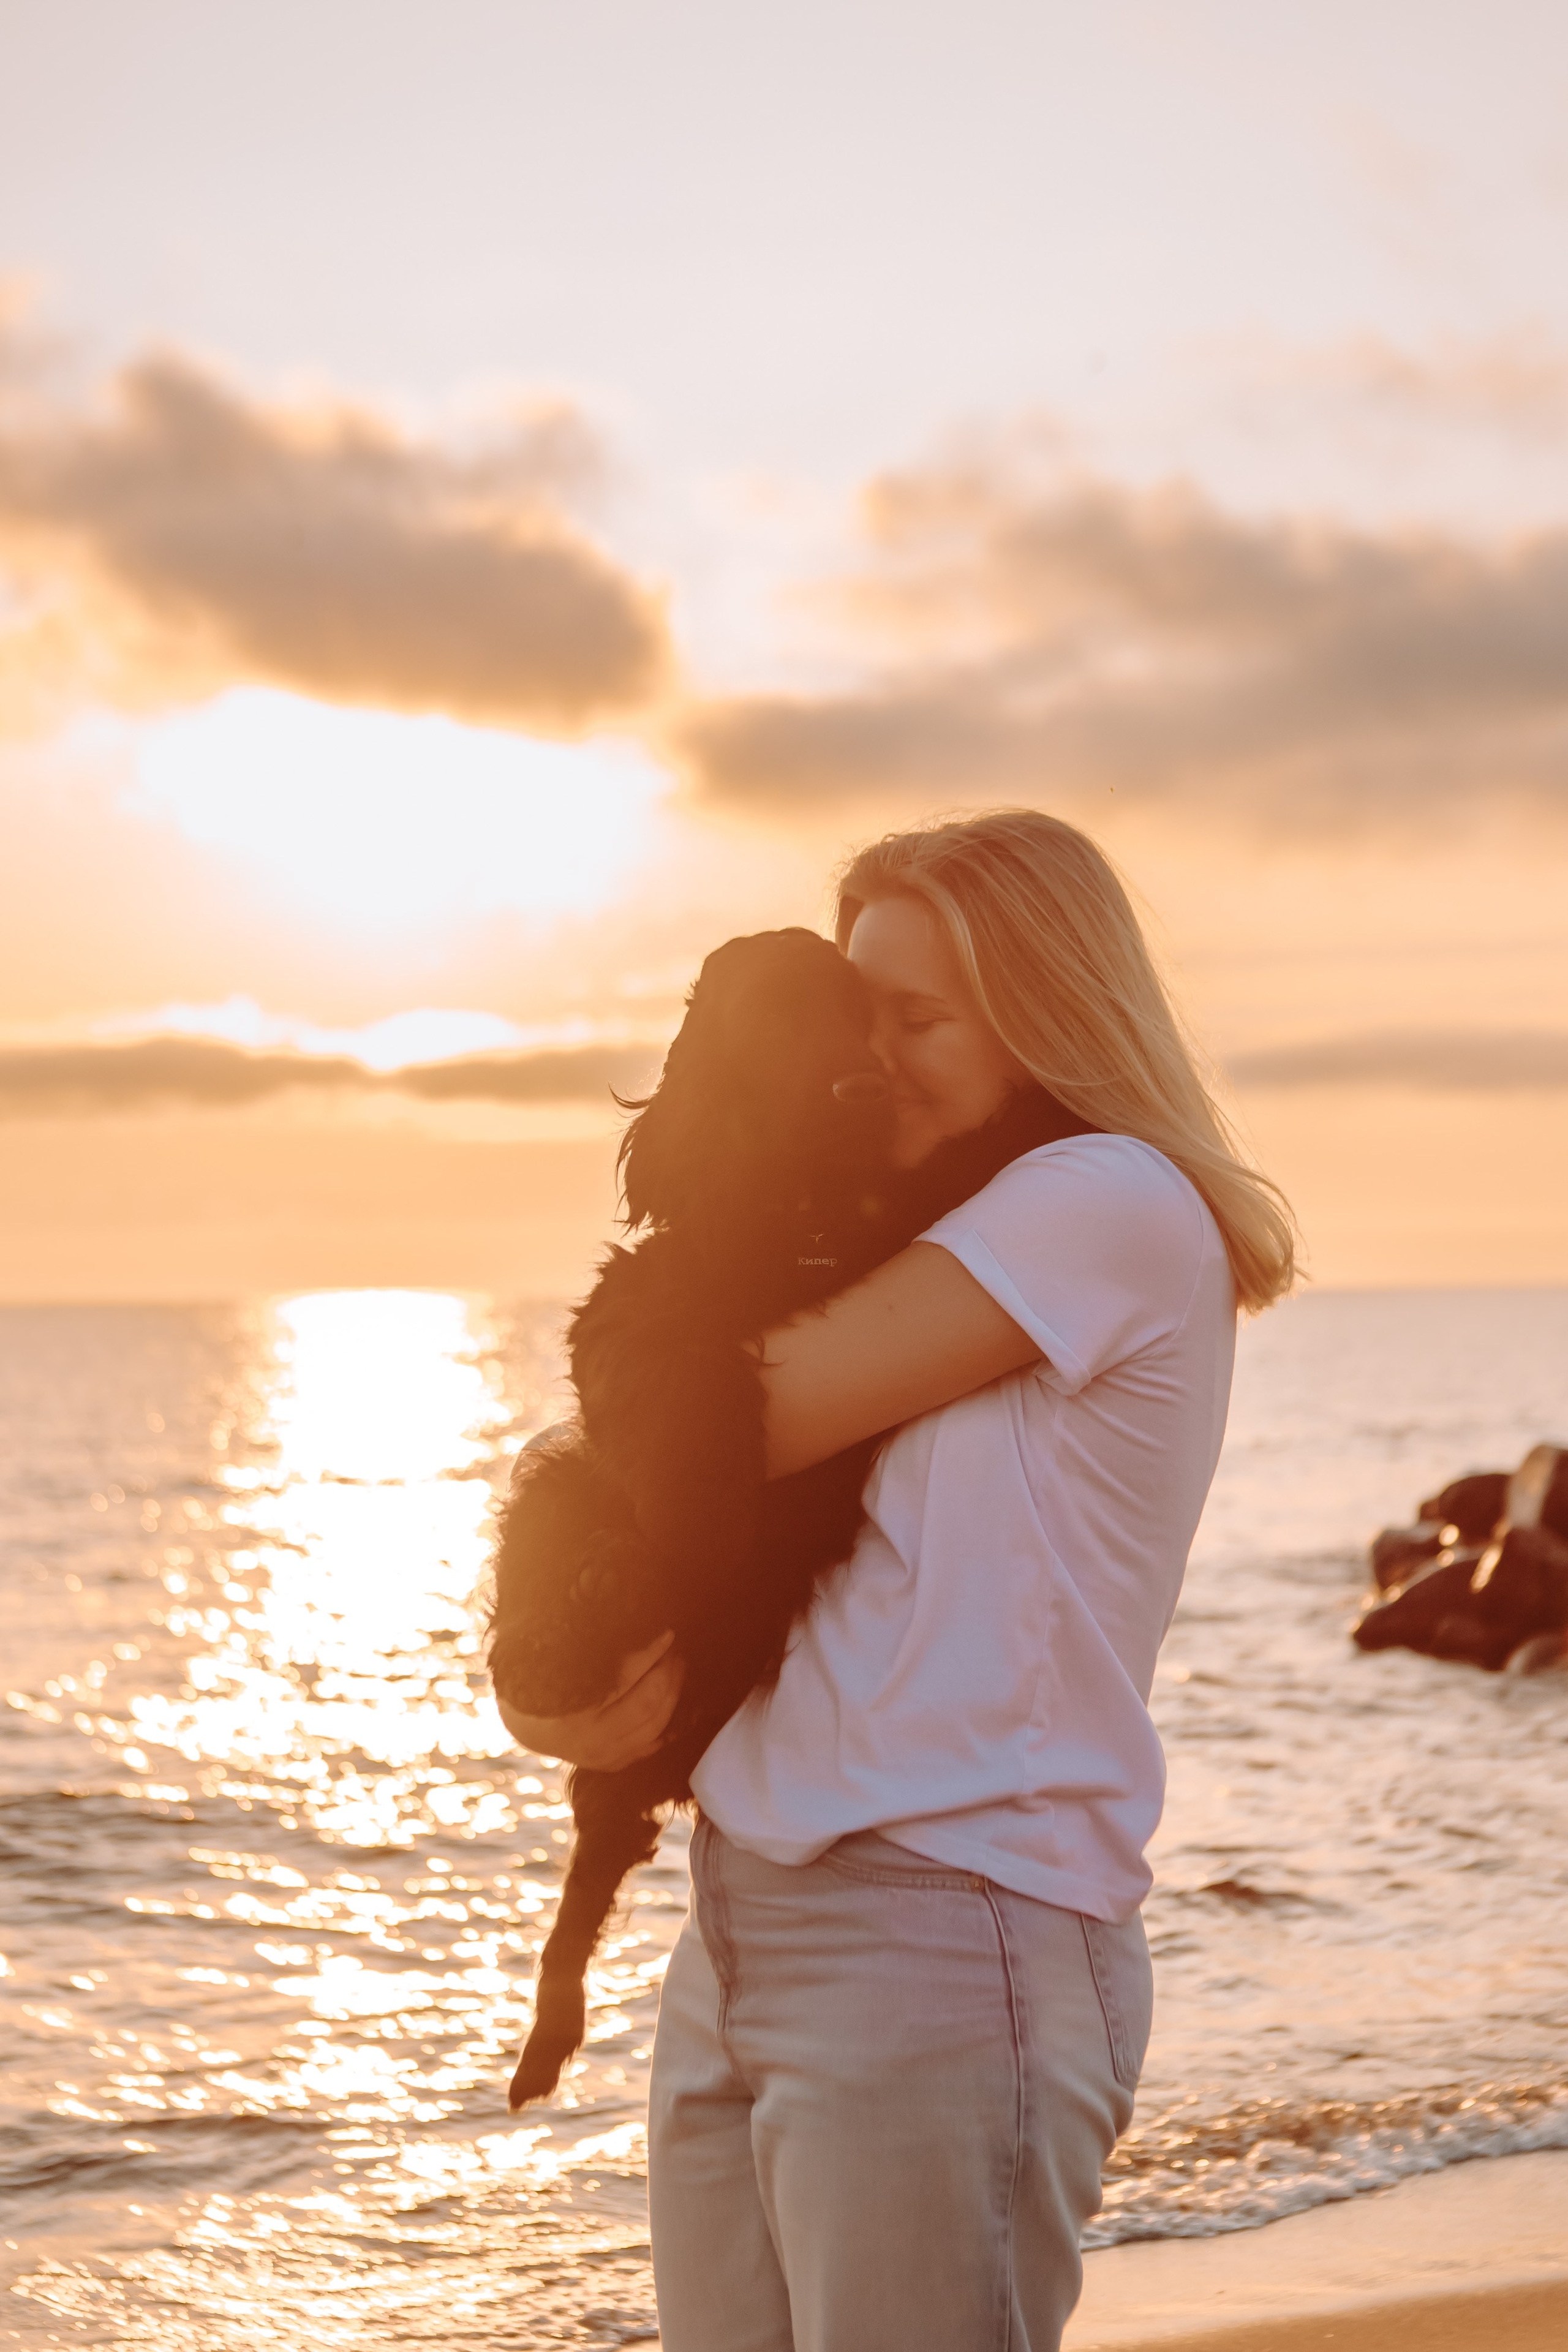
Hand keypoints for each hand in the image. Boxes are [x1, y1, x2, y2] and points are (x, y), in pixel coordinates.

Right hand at [493, 1632, 683, 1770]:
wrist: (529, 1727)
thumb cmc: (542, 1685)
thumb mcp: (557, 1664)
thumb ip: (589, 1649)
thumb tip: (630, 1621)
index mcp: (573, 1712)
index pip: (625, 1678)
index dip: (651, 1653)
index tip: (666, 1633)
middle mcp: (591, 1739)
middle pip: (648, 1703)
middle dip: (668, 1672)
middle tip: (675, 1649)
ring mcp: (605, 1755)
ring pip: (656, 1725)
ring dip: (673, 1691)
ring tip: (676, 1665)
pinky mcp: (614, 1763)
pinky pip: (652, 1743)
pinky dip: (667, 1718)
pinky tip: (673, 1695)